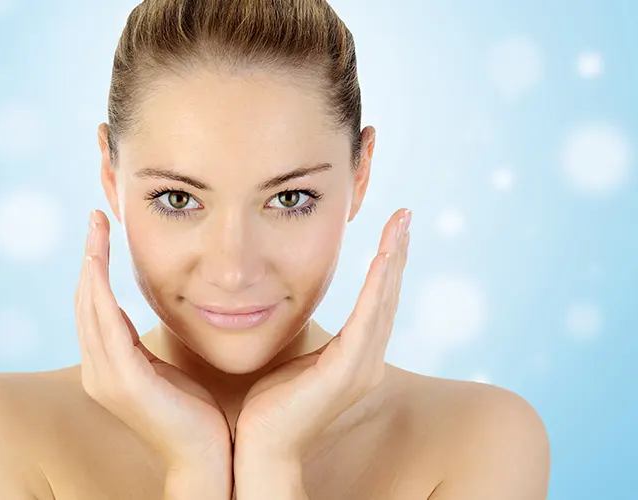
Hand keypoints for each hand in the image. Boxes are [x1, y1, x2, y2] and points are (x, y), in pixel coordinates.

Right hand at [75, 209, 232, 469]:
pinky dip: (100, 291)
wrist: (207, 457)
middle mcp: (97, 370)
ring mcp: (107, 377)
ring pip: (90, 307)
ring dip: (92, 264)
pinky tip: (100, 263)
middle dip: (90, 255)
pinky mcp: (125, 382)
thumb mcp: (165, 369)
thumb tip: (145, 317)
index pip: (93, 307)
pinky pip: (106, 326)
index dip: (95, 267)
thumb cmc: (193, 414)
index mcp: (107, 367)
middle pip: (84, 300)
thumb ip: (145, 346)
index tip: (102, 231)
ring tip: (97, 227)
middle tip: (96, 215)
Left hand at [234, 208, 410, 458]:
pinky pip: (366, 321)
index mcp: (355, 357)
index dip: (386, 265)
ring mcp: (361, 368)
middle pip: (387, 297)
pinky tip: (384, 258)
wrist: (259, 446)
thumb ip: (306, 336)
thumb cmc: (270, 405)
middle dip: (397, 252)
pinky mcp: (346, 373)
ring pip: (383, 303)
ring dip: (393, 260)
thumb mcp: (294, 358)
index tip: (391, 229)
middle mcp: (366, 362)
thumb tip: (292, 305)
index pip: (377, 302)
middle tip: (404, 215)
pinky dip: (378, 288)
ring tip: (400, 224)